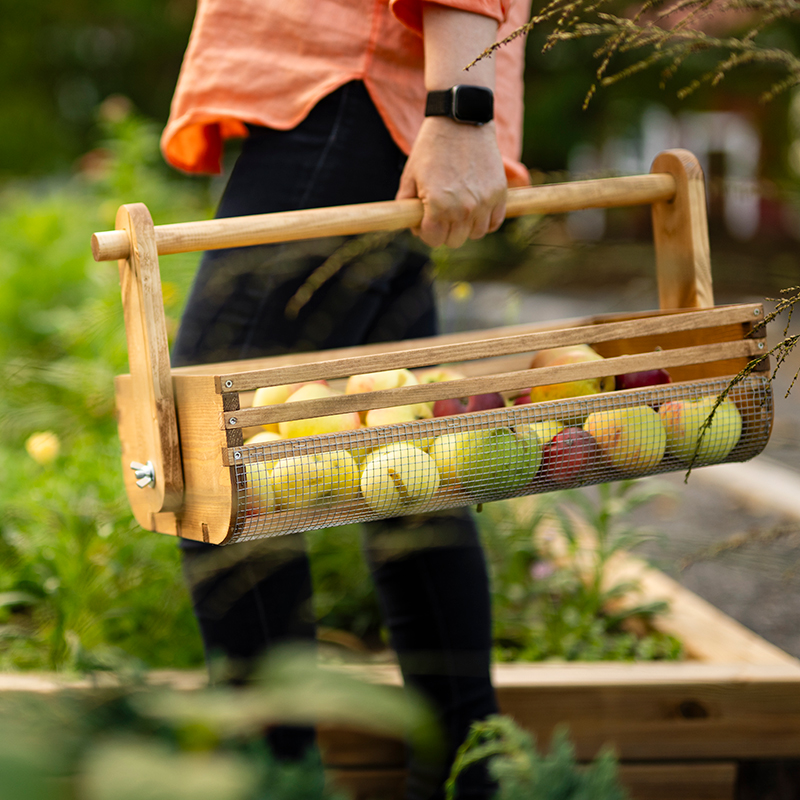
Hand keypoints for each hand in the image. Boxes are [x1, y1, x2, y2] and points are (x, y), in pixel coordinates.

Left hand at [396, 116, 506, 248]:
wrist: (461, 120)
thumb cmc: (432, 147)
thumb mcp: (410, 174)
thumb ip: (405, 204)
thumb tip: (408, 224)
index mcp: (438, 205)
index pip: (432, 240)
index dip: (425, 232)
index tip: (425, 221)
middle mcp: (463, 208)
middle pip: (454, 241)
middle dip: (444, 231)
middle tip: (440, 214)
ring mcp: (484, 202)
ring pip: (475, 234)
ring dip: (466, 227)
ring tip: (458, 209)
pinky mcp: (499, 194)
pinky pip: (494, 223)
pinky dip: (485, 221)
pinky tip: (476, 210)